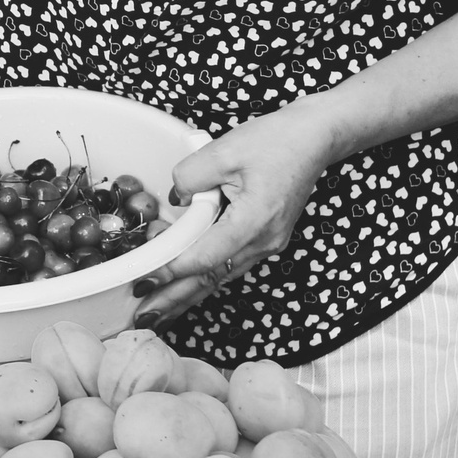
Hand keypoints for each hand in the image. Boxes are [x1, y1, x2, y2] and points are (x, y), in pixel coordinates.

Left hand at [132, 98, 342, 328]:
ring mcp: (267, 244)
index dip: (170, 272)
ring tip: (157, 313)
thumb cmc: (276, 141)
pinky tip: (185, 289)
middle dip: (174, 301)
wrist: (315, 139)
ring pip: (220, 277)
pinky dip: (203, 279)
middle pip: (211, 279)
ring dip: (187, 295)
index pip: (204, 258)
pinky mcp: (265, 239)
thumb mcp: (224, 150)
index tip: (142, 282)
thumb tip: (175, 201)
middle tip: (142, 318)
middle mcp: (263, 242)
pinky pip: (229, 266)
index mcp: (254, 222)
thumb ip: (190, 176)